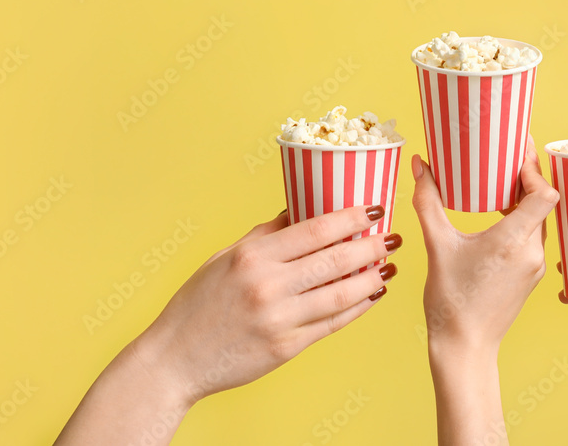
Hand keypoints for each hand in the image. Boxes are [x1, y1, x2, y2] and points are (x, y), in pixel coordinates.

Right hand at [56, 206, 399, 445]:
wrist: (174, 360)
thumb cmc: (196, 305)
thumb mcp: (223, 259)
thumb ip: (263, 236)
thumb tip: (297, 211)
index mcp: (252, 256)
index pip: (314, 229)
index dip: (350, 217)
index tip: (374, 208)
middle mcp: (267, 285)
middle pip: (334, 259)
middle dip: (371, 245)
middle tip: (392, 236)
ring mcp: (279, 319)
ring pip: (340, 294)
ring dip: (371, 277)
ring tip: (389, 266)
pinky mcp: (286, 348)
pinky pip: (332, 324)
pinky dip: (356, 308)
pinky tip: (371, 295)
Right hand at [413, 142, 558, 351]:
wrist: (464, 347)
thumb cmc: (451, 301)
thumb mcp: (436, 245)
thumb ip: (428, 201)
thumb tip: (420, 164)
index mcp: (513, 241)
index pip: (545, 193)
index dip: (535, 167)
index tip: (518, 149)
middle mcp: (532, 252)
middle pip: (544, 203)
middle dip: (528, 176)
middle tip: (510, 153)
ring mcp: (535, 266)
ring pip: (540, 221)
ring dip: (527, 198)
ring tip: (505, 178)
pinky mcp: (530, 276)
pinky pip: (534, 237)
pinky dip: (523, 220)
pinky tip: (501, 213)